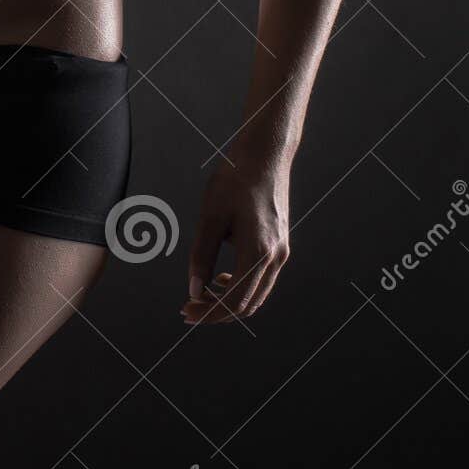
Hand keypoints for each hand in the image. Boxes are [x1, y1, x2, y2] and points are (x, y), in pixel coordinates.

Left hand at [181, 146, 290, 324]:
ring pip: (257, 295)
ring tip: (202, 295)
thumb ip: (202, 256)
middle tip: (189, 308)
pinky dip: (241, 286)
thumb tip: (193, 290)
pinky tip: (222, 277)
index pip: (234, 301)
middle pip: (247, 305)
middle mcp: (275, 257)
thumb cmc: (235, 180)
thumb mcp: (211, 217)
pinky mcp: (280, 245)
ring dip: (230, 301)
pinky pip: (262, 279)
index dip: (208, 312)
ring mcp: (281, 252)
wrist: (264, 156)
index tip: (186, 312)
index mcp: (258, 252)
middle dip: (216, 311)